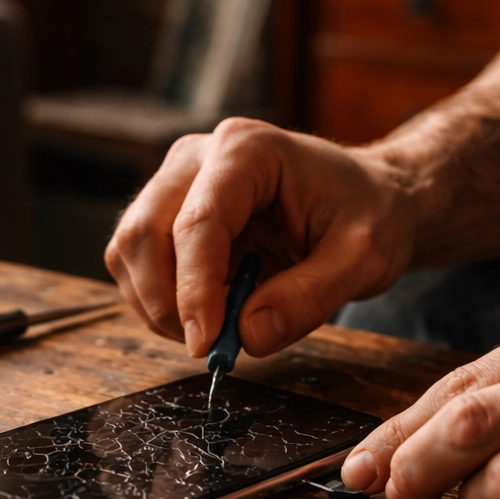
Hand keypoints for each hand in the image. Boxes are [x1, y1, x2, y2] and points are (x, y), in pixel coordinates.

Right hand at [104, 118, 415, 358]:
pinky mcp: (167, 212)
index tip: (206, 344)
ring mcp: (176, 181)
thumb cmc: (369, 215)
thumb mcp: (365, 258)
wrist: (367, 199)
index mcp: (248, 150)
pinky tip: (208, 313)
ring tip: (217, 329)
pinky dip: (160, 301)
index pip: (197, 222)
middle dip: (168, 302)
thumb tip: (248, 336)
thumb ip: (310, 296)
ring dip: (159, 305)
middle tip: (211, 348)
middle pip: (144, 232)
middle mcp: (199, 157)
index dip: (195, 289)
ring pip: (129, 250)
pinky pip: (136, 263)